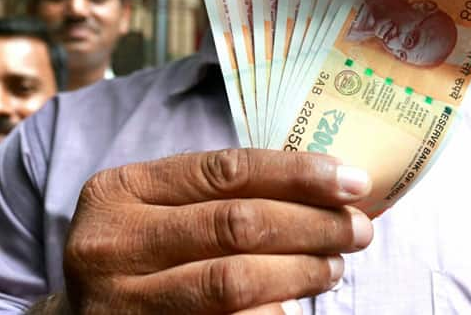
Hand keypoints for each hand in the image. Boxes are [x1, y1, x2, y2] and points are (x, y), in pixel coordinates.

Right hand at [62, 148, 372, 313]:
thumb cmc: (139, 251)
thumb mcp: (157, 207)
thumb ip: (218, 192)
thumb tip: (322, 186)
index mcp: (120, 190)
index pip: (226, 170)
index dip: (296, 173)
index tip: (351, 180)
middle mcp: (112, 243)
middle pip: (236, 224)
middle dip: (311, 224)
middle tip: (358, 228)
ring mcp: (121, 302)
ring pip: (234, 280)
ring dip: (301, 271)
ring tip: (335, 264)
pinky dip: (272, 313)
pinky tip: (296, 305)